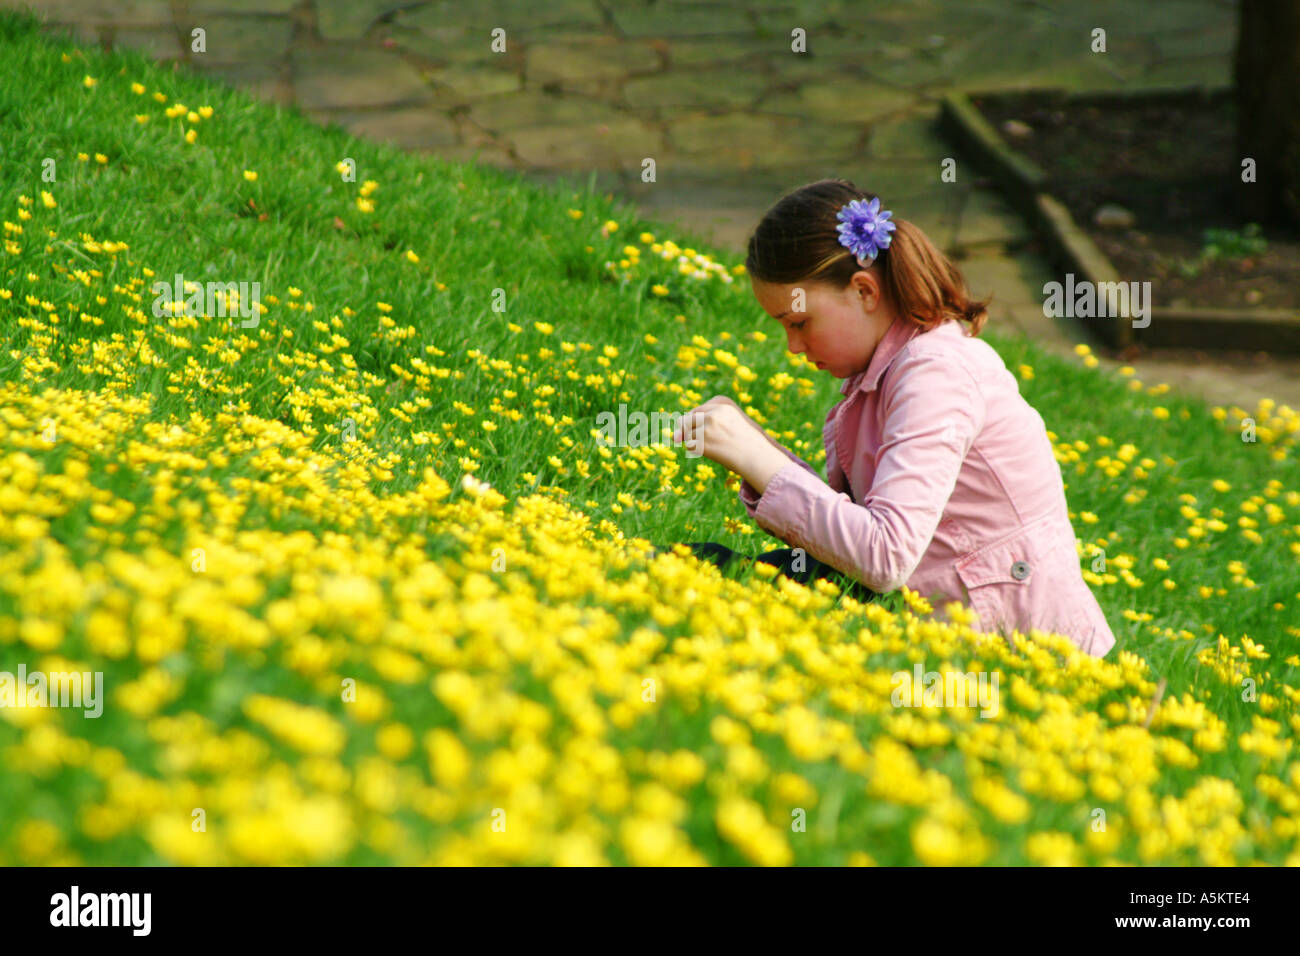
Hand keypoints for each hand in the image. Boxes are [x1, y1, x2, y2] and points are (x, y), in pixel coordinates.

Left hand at [672, 396, 789, 490]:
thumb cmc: (745, 442)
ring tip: (715, 447)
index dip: (700, 423)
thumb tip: (673, 437)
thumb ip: (702, 424)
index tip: (711, 431)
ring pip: (687, 433)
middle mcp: (713, 411)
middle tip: (710, 441)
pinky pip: (689, 445)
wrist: (758, 457)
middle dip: (692, 431)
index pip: (698, 410)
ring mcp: (707, 426)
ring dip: (696, 442)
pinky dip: (696, 451)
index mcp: (722, 403)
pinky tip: (712, 452)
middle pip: (687, 419)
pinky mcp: (702, 440)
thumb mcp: (728, 424)